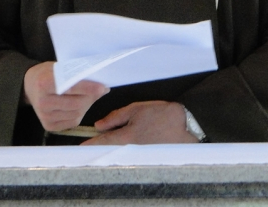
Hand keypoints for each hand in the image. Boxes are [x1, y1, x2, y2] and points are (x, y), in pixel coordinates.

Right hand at [23, 62, 109, 131]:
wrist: (29, 86)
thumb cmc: (47, 74)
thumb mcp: (59, 68)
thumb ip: (77, 76)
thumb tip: (102, 86)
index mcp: (44, 83)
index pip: (71, 87)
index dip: (88, 88)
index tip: (102, 87)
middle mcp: (43, 101)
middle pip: (76, 103)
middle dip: (91, 97)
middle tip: (100, 90)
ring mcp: (45, 116)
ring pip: (76, 114)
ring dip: (87, 105)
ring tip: (89, 96)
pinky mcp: (48, 126)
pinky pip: (72, 122)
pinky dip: (80, 114)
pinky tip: (79, 105)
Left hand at [82, 101, 197, 144]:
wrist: (187, 126)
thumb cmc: (161, 115)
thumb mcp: (136, 109)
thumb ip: (115, 117)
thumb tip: (98, 125)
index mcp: (127, 137)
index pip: (103, 142)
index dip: (91, 144)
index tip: (81, 147)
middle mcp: (131, 150)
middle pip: (110, 150)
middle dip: (99, 147)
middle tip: (90, 144)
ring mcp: (140, 155)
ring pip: (120, 152)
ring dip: (112, 148)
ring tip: (104, 143)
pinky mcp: (147, 156)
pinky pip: (131, 154)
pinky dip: (123, 150)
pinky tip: (122, 145)